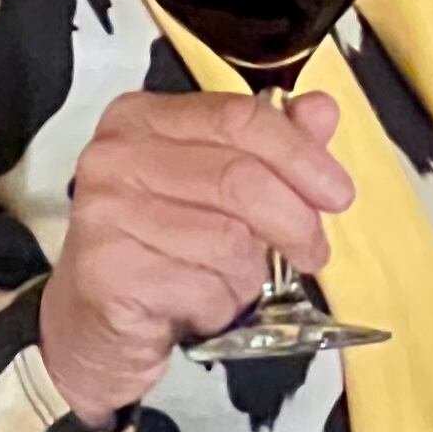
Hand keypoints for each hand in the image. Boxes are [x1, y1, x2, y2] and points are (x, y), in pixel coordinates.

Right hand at [39, 90, 357, 424]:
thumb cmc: (161, 245)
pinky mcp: (105, 270)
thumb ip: (273, 144)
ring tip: (233, 280)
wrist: (95, 321)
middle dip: (295, 222)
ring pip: (227, 238)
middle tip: (314, 250)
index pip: (242, 118)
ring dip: (250, 272)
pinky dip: (222, 302)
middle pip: (241, 178)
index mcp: (143, 118)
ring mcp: (104, 213)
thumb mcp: (221, 186)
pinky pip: (202, 285)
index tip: (337, 193)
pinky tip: (201, 302)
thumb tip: (320, 110)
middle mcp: (115, 157)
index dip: (303, 156)